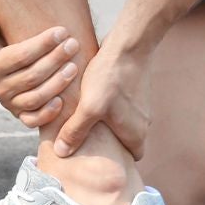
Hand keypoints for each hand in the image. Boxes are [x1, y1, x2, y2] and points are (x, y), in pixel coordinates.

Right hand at [0, 6, 80, 129]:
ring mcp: (9, 105)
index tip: (62, 31)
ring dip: (57, 83)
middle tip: (73, 45)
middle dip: (55, 60)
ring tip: (74, 66)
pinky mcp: (20, 116)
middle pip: (31, 77)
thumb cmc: (4, 36)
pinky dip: (48, 113)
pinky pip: (33, 120)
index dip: (42, 44)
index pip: (19, 56)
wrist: (10, 59)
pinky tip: (63, 100)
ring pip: (35, 98)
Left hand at [53, 45, 151, 160]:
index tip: (96, 156)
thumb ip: (76, 131)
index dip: (115, 159)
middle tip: (87, 137)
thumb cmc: (111, 78)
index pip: (131, 158)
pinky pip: (123, 107)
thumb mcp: (89, 108)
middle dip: (108, 142)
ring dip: (108, 122)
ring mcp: (141, 106)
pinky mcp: (135, 91)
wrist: (129, 45)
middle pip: (125, 142)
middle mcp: (143, 123)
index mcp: (136, 134)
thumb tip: (61, 152)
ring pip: (124, 123)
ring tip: (87, 117)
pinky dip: (110, 106)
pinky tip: (94, 97)